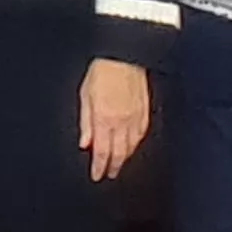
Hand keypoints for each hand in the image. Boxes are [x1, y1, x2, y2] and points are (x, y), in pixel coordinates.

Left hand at [79, 58, 150, 181]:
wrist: (123, 56)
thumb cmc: (102, 72)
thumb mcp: (85, 96)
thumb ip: (86, 122)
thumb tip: (85, 143)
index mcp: (104, 119)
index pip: (102, 151)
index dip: (99, 167)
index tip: (97, 174)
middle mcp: (121, 121)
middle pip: (119, 153)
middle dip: (114, 167)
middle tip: (110, 174)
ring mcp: (135, 117)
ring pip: (132, 146)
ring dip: (125, 157)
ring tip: (119, 163)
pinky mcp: (145, 111)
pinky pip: (141, 134)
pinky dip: (136, 144)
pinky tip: (132, 146)